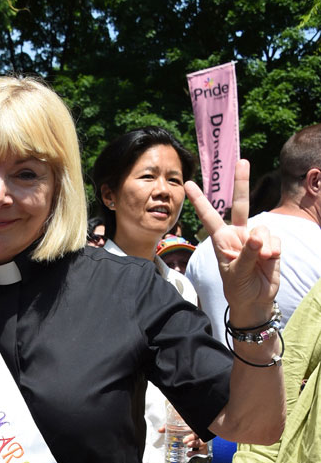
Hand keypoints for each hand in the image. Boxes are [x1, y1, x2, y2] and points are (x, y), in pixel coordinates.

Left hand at [184, 160, 279, 326]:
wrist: (255, 301)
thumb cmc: (238, 288)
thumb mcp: (236, 274)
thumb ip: (247, 254)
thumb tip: (258, 236)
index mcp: (222, 240)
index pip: (209, 216)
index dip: (200, 200)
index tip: (187, 183)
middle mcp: (238, 234)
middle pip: (240, 203)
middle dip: (241, 182)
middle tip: (241, 161)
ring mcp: (255, 238)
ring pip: (262, 228)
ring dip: (263, 246)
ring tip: (259, 261)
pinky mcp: (271, 243)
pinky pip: (274, 238)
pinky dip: (273, 250)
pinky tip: (269, 260)